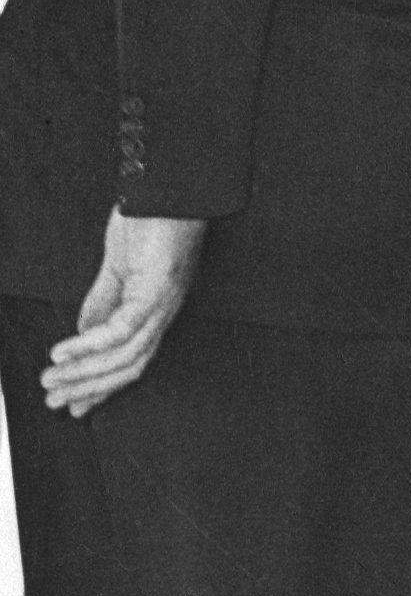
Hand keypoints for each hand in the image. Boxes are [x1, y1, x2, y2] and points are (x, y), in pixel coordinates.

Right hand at [44, 212, 206, 414]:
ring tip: (51, 381)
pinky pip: (119, 329)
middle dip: (88, 388)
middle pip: (127, 367)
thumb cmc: (153, 221)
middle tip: (55, 402)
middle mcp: (163, 315)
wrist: (173, 190)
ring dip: (83, 373)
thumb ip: (103, 300)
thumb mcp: (120, 266)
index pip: (130, 361)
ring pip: (123, 356)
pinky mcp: (155, 290)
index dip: (102, 385)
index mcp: (155, 311)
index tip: (75, 405)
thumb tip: (82, 331)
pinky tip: (62, 352)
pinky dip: (88, 344)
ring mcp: (162, 305)